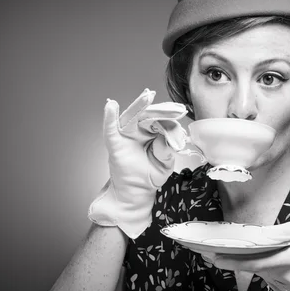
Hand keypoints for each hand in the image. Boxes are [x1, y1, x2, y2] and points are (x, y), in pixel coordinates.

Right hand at [88, 88, 187, 238]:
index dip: (170, 117)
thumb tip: (166, 136)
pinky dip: (109, 118)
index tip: (180, 114)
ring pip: (131, 117)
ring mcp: (125, 136)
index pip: (161, 121)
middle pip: (147, 115)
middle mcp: (138, 131)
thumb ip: (166, 150)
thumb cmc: (150, 176)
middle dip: (159, 109)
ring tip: (146, 97)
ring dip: (138, 106)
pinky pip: (110, 129)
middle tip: (172, 107)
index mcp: (152, 133)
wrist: (137, 193)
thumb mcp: (165, 163)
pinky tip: (110, 105)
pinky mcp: (115, 144)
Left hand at [203, 222, 289, 290]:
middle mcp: (284, 279)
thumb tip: (261, 234)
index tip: (213, 256)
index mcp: (289, 261)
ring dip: (261, 261)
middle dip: (239, 257)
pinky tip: (288, 263)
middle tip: (214, 249)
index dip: (231, 260)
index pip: (252, 262)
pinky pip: (272, 279)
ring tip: (278, 252)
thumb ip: (283, 232)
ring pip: (263, 272)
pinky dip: (272, 269)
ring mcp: (286, 290)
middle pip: (255, 265)